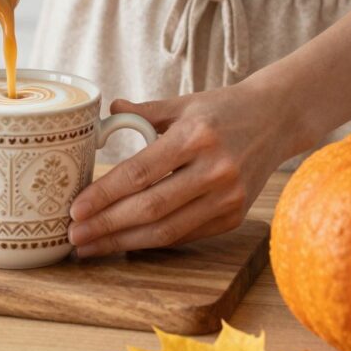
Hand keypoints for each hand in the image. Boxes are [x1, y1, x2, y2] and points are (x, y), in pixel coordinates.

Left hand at [68, 78, 301, 257]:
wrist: (276, 119)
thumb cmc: (222, 109)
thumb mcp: (183, 103)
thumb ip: (144, 112)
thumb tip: (108, 111)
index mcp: (195, 136)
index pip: (140, 172)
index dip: (105, 194)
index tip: (76, 209)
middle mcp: (214, 169)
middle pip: (150, 208)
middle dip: (107, 226)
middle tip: (74, 236)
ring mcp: (228, 197)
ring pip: (167, 230)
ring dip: (124, 243)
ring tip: (92, 247)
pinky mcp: (234, 216)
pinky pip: (186, 235)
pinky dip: (153, 241)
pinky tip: (127, 243)